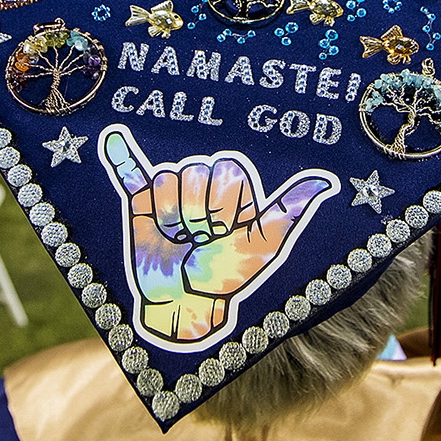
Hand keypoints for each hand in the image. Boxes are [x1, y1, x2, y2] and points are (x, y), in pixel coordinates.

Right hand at [102, 125, 336, 344]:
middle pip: (193, 172)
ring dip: (170, 216)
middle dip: (195, 212)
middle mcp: (202, 182)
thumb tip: (329, 181)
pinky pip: (131, 172)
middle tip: (198, 238)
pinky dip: (121, 156)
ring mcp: (171, 190)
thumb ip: (290, 209)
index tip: (225, 232)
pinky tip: (112, 138)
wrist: (186, 302)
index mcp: (233, 185)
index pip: (223, 171)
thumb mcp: (263, 242)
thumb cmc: (228, 275)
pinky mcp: (142, 201)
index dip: (222, 205)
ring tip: (177, 238)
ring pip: (166, 181)